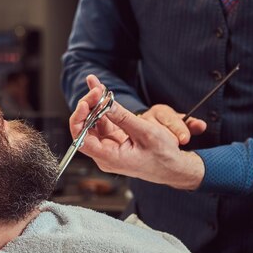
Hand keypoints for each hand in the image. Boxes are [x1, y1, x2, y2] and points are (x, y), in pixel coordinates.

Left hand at [69, 75, 204, 189]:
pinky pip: (104, 122)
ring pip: (94, 123)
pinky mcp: (114, 140)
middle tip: (97, 89)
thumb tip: (104, 102)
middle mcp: (105, 154)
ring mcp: (109, 147)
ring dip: (95, 104)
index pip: (82, 139)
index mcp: (110, 157)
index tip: (85, 103)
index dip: (79, 119)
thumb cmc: (162, 156)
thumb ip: (123, 117)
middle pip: (85, 129)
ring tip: (97, 85)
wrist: (172, 167)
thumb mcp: (145, 133)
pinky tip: (102, 93)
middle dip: (89, 107)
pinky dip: (103, 108)